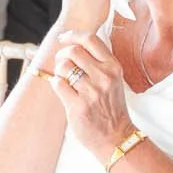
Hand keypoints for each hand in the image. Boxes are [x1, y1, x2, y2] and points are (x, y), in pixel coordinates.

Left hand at [47, 30, 133, 159]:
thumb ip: (97, 62)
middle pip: (73, 50)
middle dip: (61, 55)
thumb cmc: (111, 107)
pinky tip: (64, 92)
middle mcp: (104, 76)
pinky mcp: (79, 105)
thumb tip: (71, 45)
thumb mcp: (112, 80)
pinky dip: (56, 85)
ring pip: (63, 66)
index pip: (90, 39)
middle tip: (62, 64)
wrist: (116, 137)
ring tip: (64, 80)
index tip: (63, 38)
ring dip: (59, 71)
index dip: (72, 35)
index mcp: (113, 66)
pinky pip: (58, 84)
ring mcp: (92, 91)